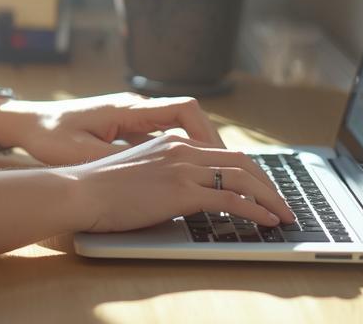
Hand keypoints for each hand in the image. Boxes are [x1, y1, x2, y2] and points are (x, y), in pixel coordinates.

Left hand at [0, 91, 225, 166]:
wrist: (27, 122)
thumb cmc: (50, 135)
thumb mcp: (82, 153)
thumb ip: (118, 161)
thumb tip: (152, 175)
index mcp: (129, 109)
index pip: (184, 109)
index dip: (207, 133)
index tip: (220, 157)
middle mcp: (135, 108)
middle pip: (188, 117)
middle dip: (211, 142)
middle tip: (229, 171)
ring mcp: (130, 116)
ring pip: (176, 126)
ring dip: (196, 147)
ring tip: (214, 175)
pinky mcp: (124, 127)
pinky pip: (161, 134)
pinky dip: (178, 151)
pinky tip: (183, 174)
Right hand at [64, 132, 294, 231]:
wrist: (79, 191)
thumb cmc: (100, 188)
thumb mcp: (139, 171)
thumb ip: (165, 173)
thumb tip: (185, 192)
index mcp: (172, 141)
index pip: (223, 152)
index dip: (250, 171)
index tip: (263, 188)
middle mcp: (182, 148)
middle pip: (241, 161)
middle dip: (268, 184)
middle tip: (282, 203)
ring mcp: (183, 167)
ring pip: (242, 178)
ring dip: (270, 199)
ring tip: (283, 215)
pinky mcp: (181, 190)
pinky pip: (231, 198)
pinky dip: (256, 210)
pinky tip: (266, 221)